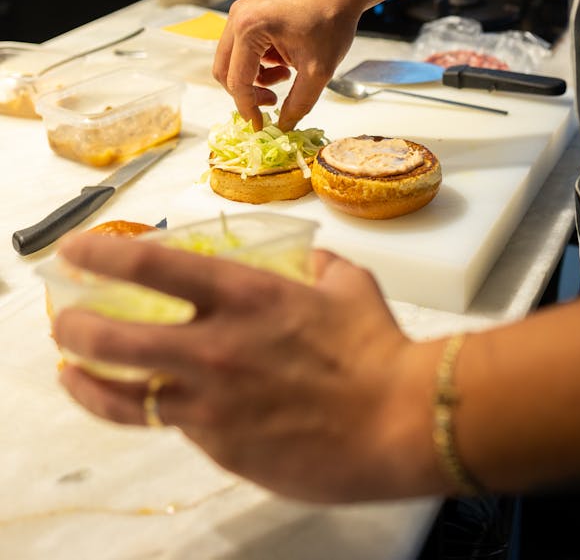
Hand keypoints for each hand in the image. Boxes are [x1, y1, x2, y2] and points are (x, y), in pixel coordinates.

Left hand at [53, 235, 440, 501]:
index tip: (73, 249)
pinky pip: (174, 427)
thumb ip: (315, 268)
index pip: (151, 266)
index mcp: (244, 295)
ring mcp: (210, 403)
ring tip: (70, 370)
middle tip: (62, 317)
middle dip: (74, 324)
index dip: (101, 255)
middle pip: (113, 335)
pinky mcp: (220, 448)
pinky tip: (151, 404)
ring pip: (123, 395)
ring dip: (86, 380)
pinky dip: (157, 411)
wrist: (400, 422)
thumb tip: (308, 263)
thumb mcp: (346, 285)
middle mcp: (214, 346)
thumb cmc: (376, 348)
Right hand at [213, 0, 360, 128]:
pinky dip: (259, 63)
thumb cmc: (332, 22)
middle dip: (247, 93)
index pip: (238, 81)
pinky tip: (285, 61)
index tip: (261, 126)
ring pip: (232, 61)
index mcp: (249, 28)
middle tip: (273, 103)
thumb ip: (298, 103)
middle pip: (225, 71)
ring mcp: (240, 14)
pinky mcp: (249, 14)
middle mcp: (237, 18)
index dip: (249, 108)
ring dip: (255, 78)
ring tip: (287, 75)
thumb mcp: (318, 70)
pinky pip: (242, 49)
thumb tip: (283, 127)